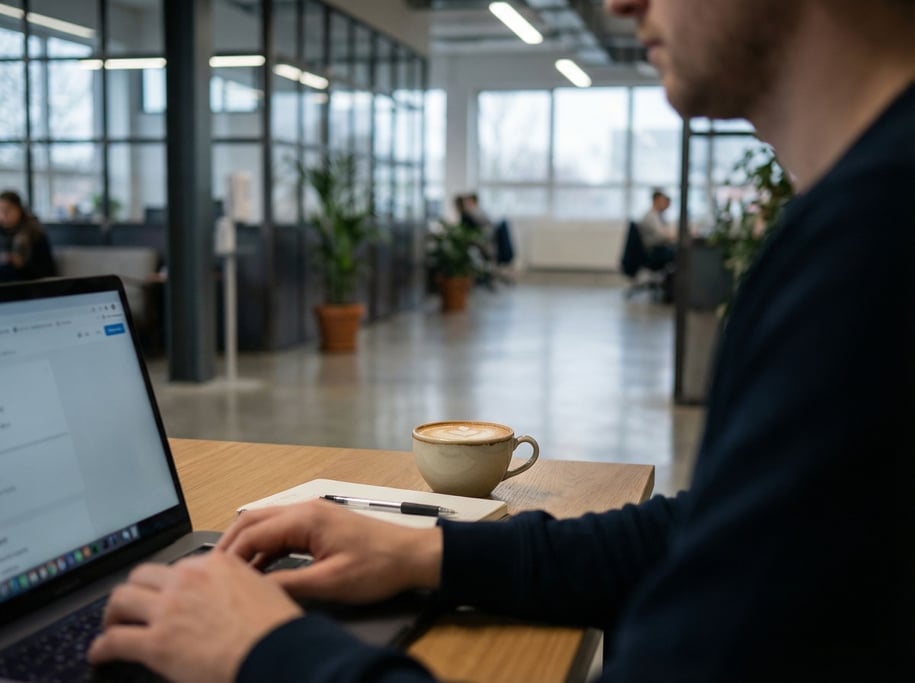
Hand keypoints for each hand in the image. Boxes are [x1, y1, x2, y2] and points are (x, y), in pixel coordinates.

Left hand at [87, 551, 301, 682]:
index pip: (180, 566)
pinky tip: (99, 654)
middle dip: (134, 590)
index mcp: (217, 563)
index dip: (169, 582)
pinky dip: (102, 648)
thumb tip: (233, 598)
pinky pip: (115, 640)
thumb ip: (240, 586)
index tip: (166, 593)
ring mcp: (170, 608)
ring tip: (111, 626)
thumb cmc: (278, 629)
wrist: (277, 652)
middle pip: (143, 575)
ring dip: (113, 613)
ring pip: (122, 599)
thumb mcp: (264, 590)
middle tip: (132, 606)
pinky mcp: (157, 642)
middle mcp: (189, 578)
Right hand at [218, 500, 442, 602]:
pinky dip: (265, 547)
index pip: (252, 532)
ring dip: (247, 546)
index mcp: (306, 518)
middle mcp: (305, 509)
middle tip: (212, 573)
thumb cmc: (379, 566)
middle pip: (253, 521)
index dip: (229, 556)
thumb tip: (255, 591)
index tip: (213, 576)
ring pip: (266, 524)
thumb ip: (289, 584)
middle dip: (230, 546)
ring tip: (231, 575)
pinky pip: (281, 531)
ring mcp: (312, 514)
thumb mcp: (330, 582)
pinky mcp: (319, 524)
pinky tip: (260, 569)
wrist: (411, 556)